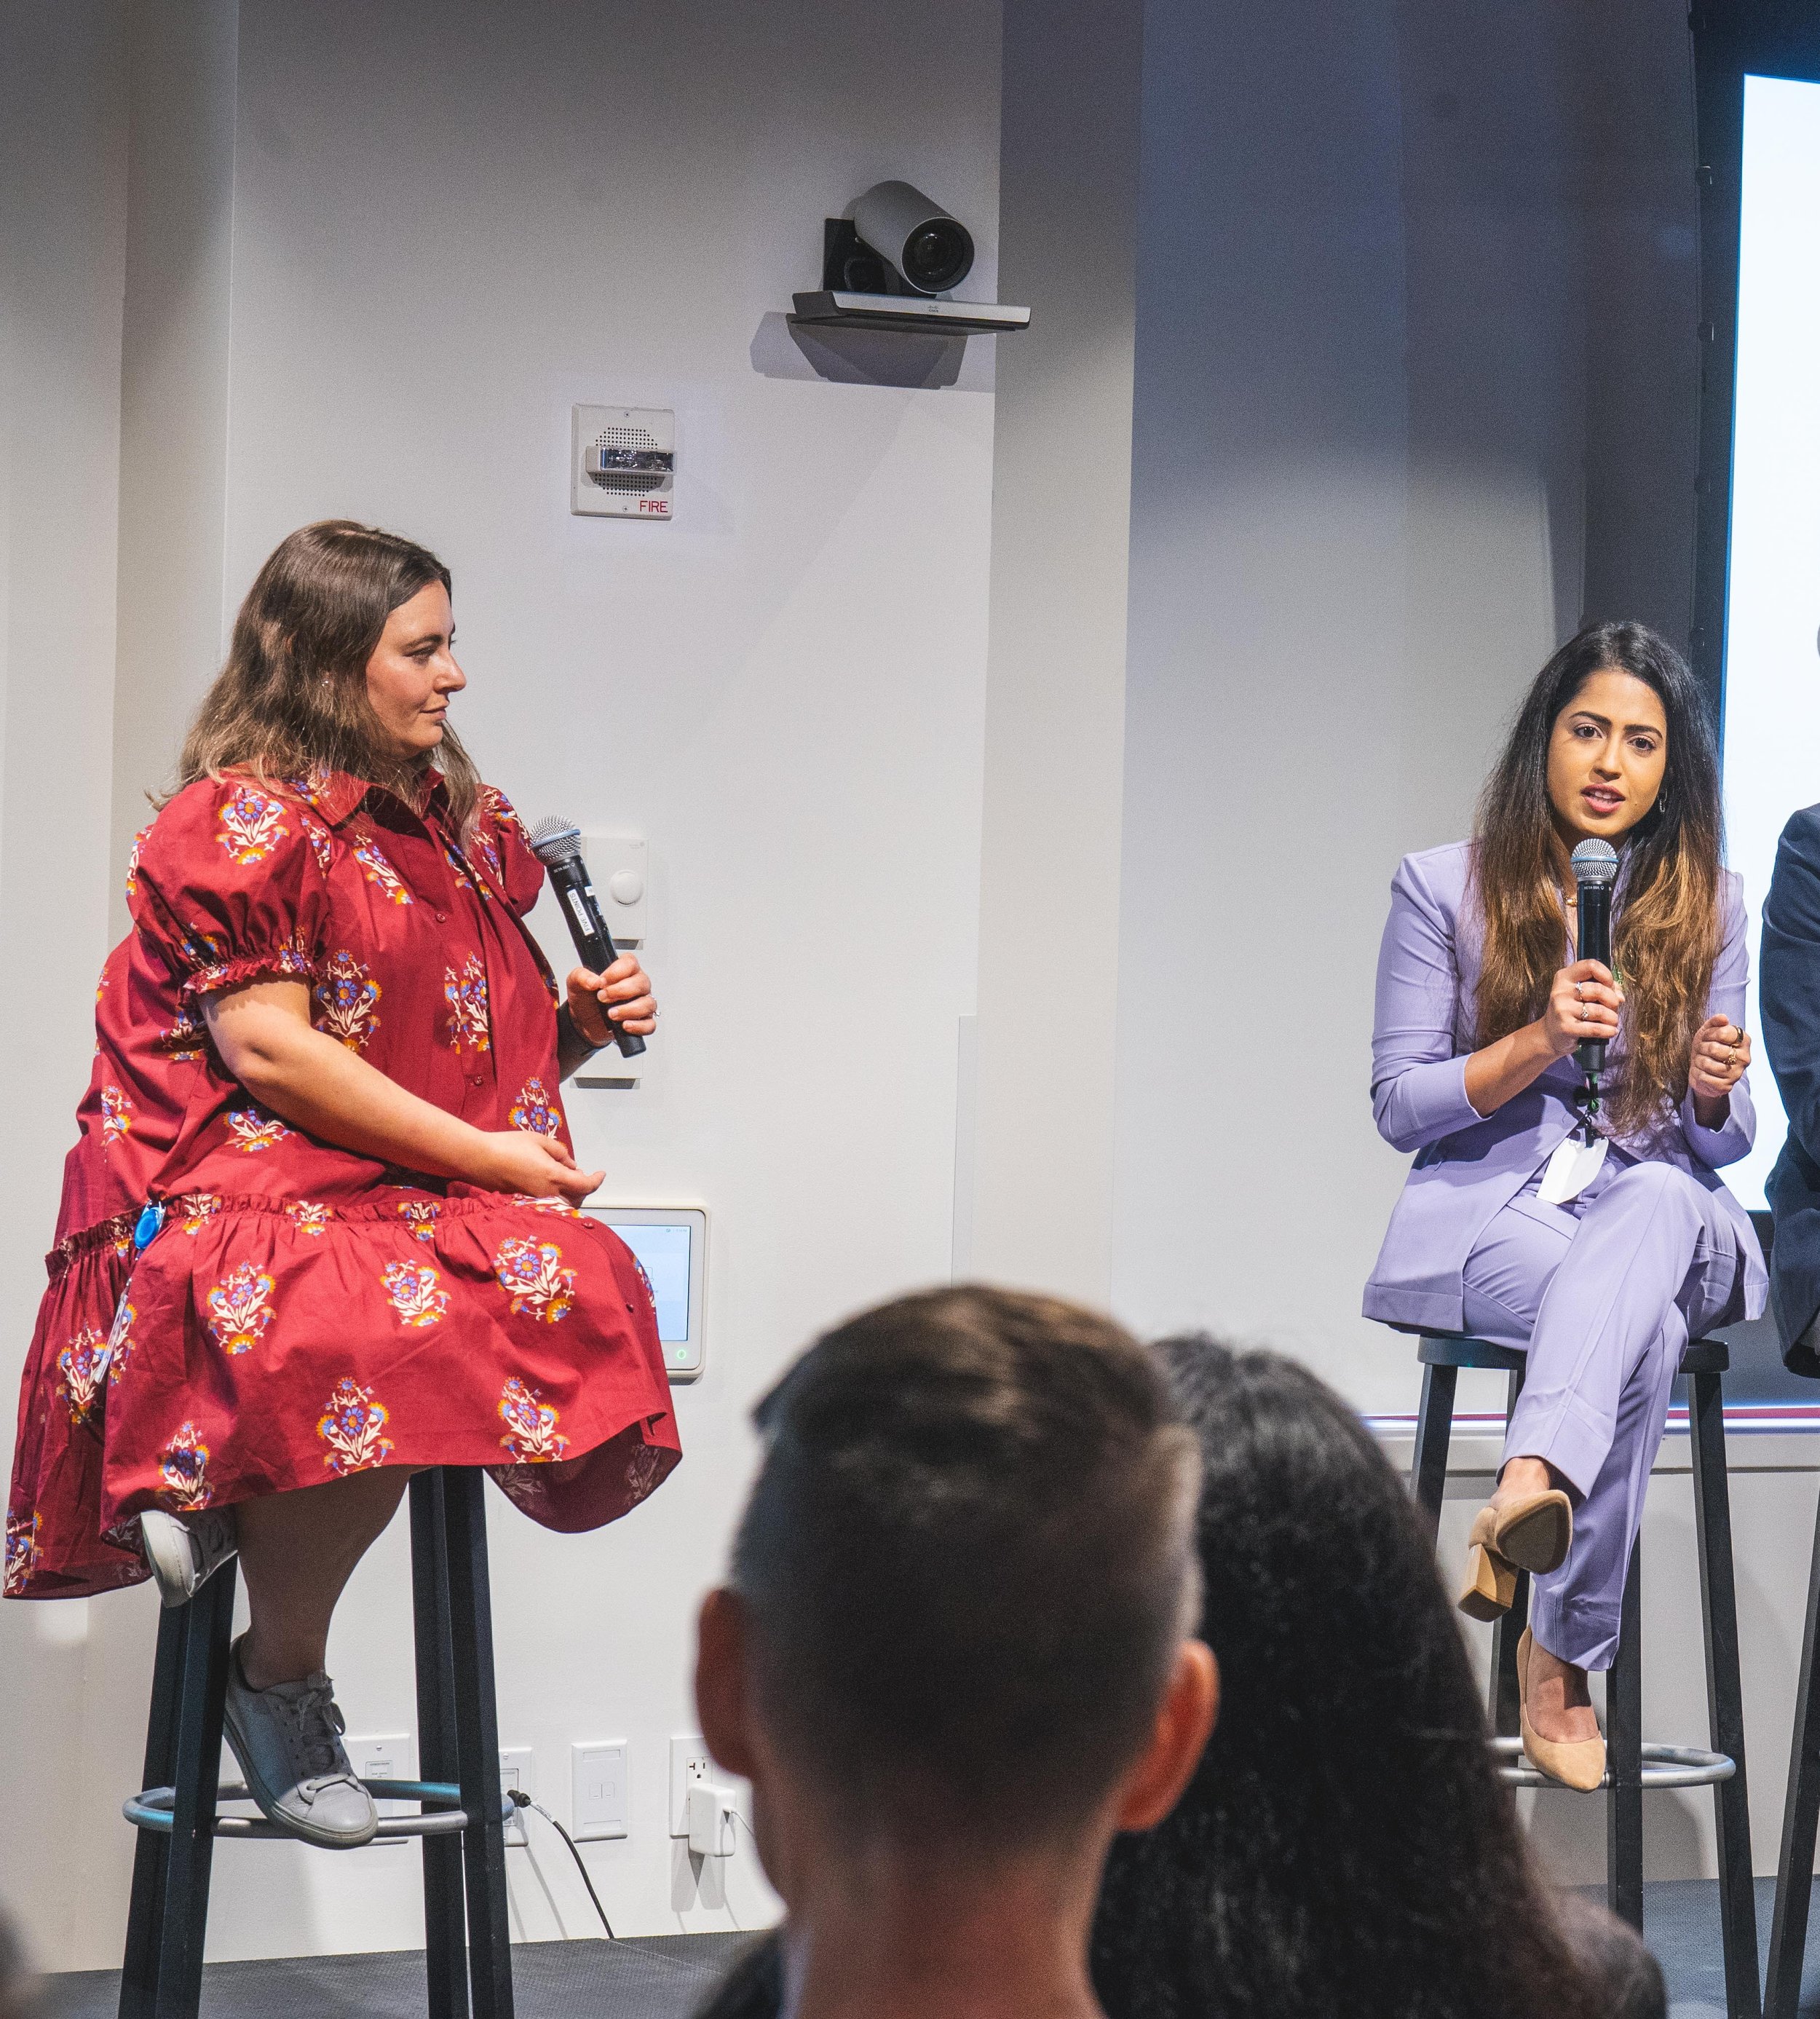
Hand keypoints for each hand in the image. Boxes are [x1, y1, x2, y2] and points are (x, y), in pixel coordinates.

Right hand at [473, 1129, 603, 1203]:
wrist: (479, 1159)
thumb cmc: (509, 1146)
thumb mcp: (539, 1141)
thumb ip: (560, 1153)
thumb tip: (570, 1164)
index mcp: (554, 1176)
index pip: (585, 1185)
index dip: (597, 1180)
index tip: (601, 1173)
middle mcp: (547, 1193)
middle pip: (576, 1198)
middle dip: (584, 1188)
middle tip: (583, 1174)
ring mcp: (535, 1200)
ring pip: (562, 1205)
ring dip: (570, 1195)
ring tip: (568, 1179)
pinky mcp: (524, 1203)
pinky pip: (547, 1205)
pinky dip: (556, 1198)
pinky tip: (551, 1185)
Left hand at [566, 954, 656, 1048]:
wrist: (583, 1021)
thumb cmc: (585, 999)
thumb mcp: (575, 983)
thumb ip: (581, 976)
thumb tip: (594, 981)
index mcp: (624, 970)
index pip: (630, 963)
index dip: (617, 972)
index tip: (602, 981)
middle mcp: (636, 985)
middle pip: (642, 982)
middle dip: (621, 991)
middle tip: (602, 997)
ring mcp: (642, 1003)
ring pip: (648, 1004)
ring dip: (629, 1010)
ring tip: (611, 1014)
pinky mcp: (642, 1021)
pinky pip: (649, 1024)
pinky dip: (638, 1026)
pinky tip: (624, 1025)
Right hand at [1542, 960, 1622, 1059]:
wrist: (1549, 1033)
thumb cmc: (1570, 1010)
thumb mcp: (1580, 994)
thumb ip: (1601, 988)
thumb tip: (1620, 996)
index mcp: (1564, 977)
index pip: (1590, 966)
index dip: (1606, 975)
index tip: (1610, 986)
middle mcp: (1561, 991)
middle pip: (1598, 990)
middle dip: (1613, 1001)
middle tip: (1614, 1008)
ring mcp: (1562, 1009)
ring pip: (1599, 1011)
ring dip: (1612, 1018)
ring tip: (1612, 1021)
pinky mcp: (1565, 1027)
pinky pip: (1594, 1028)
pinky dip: (1608, 1030)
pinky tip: (1611, 1031)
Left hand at [1689, 1014, 1750, 1103]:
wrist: (1701, 1069)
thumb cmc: (1706, 1047)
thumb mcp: (1708, 1031)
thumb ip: (1715, 1022)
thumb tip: (1723, 1018)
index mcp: (1744, 1041)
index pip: (1723, 1032)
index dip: (1709, 1034)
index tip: (1706, 1037)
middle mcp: (1745, 1058)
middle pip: (1714, 1048)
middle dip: (1701, 1048)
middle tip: (1702, 1050)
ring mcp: (1737, 1074)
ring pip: (1707, 1063)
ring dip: (1698, 1061)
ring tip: (1701, 1061)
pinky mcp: (1726, 1086)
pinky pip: (1704, 1077)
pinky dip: (1697, 1073)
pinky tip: (1701, 1072)